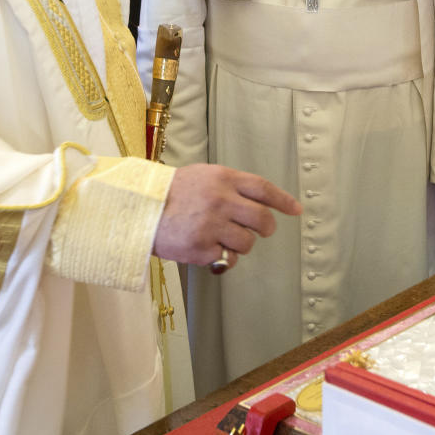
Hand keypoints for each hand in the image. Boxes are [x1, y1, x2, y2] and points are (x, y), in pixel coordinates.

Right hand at [152, 164, 301, 269]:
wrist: (138, 210)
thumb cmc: (171, 193)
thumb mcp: (203, 176)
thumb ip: (229, 186)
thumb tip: (258, 201)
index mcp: (223, 179)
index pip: (263, 189)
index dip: (283, 200)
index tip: (296, 210)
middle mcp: (221, 200)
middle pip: (262, 219)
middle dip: (266, 228)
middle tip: (261, 231)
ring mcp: (212, 225)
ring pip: (247, 242)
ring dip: (242, 244)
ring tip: (224, 239)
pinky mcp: (202, 248)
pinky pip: (226, 258)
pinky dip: (220, 256)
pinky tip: (205, 247)